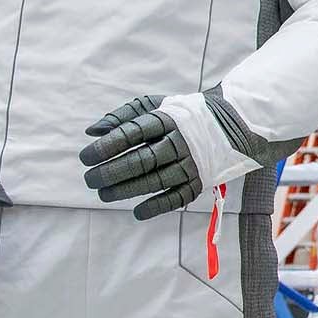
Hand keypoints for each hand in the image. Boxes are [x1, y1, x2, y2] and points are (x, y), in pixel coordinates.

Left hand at [78, 91, 274, 218]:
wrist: (231, 123)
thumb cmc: (182, 115)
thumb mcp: (156, 105)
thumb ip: (123, 115)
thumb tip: (92, 132)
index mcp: (168, 118)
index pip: (133, 133)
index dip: (108, 146)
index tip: (86, 157)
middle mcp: (181, 141)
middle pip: (142, 159)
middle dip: (111, 172)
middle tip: (90, 179)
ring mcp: (193, 162)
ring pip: (156, 180)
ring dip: (126, 191)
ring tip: (103, 194)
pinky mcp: (201, 180)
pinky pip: (177, 197)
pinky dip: (157, 206)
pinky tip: (137, 211)